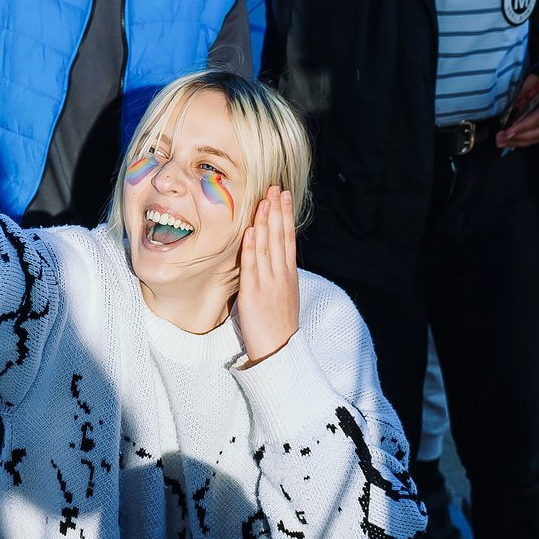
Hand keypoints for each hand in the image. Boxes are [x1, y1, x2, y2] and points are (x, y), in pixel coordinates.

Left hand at [232, 186, 299, 363]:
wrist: (280, 350)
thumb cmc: (278, 324)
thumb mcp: (284, 294)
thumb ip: (278, 274)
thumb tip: (272, 256)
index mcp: (288, 274)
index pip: (288, 238)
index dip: (285, 216)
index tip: (283, 196)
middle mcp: (281, 275)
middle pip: (280, 237)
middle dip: (277, 211)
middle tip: (275, 188)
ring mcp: (268, 283)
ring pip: (267, 247)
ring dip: (264, 222)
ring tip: (263, 201)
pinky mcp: (254, 294)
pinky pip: (252, 267)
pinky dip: (251, 248)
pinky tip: (249, 232)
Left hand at [496, 70, 538, 148]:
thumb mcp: (533, 80)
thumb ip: (524, 93)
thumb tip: (510, 109)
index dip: (524, 125)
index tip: (509, 131)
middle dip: (519, 137)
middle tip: (501, 138)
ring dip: (518, 141)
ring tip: (501, 142)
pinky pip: (537, 137)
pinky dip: (522, 141)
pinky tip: (509, 142)